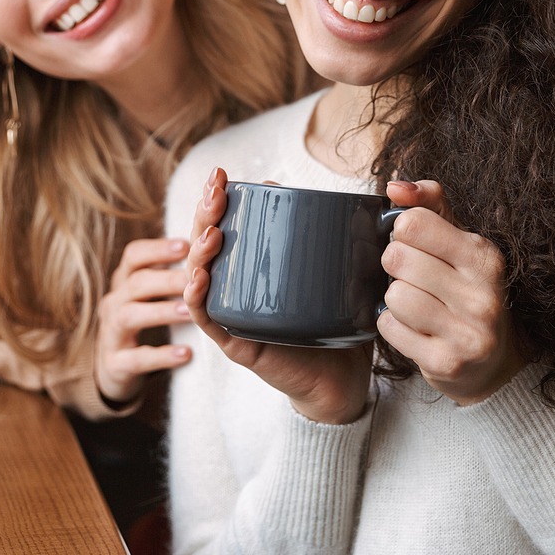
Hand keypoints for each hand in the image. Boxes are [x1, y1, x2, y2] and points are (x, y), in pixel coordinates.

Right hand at [94, 237, 194, 404]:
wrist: (115, 368)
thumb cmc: (142, 320)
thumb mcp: (150, 294)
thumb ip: (171, 270)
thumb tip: (210, 237)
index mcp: (125, 281)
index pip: (134, 255)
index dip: (158, 248)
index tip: (186, 244)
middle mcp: (114, 302)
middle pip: (135, 283)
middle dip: (166, 279)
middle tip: (197, 277)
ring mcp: (111, 333)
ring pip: (129, 316)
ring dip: (161, 312)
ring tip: (190, 312)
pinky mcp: (115, 364)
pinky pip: (136, 358)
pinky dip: (161, 356)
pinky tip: (186, 353)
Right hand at [183, 168, 371, 424]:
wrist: (347, 380)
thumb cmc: (343, 323)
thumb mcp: (342, 271)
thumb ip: (345, 236)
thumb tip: (356, 194)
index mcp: (256, 266)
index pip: (227, 225)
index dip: (219, 199)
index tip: (224, 174)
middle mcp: (238, 288)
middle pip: (207, 245)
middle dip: (205, 213)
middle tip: (214, 189)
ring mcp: (235, 316)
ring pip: (200, 278)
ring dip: (199, 252)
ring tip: (211, 231)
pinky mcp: (239, 344)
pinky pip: (210, 320)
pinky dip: (198, 299)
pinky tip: (200, 279)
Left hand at [378, 180, 521, 405]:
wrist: (491, 361)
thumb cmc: (467, 289)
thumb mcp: (459, 241)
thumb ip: (430, 204)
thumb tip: (395, 185)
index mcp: (486, 257)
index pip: (413, 224)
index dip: (402, 232)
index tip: (414, 243)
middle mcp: (484, 295)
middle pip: (398, 259)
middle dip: (395, 266)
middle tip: (410, 275)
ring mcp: (468, 333)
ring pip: (394, 296)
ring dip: (394, 298)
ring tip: (415, 303)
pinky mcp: (446, 363)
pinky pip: (390, 328)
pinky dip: (392, 326)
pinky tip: (414, 327)